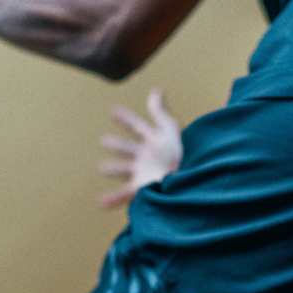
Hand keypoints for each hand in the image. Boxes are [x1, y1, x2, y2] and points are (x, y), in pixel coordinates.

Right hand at [99, 88, 182, 207]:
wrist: (190, 182)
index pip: (136, 126)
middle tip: (104, 141)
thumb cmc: (184, 155)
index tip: (112, 111)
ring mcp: (143, 173)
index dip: (125, 118)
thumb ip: (160, 113)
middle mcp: (147, 157)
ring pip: (123, 170)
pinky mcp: (142, 190)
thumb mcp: (171, 131)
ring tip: (102, 168)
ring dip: (112, 169)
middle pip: (128, 149)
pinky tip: (101, 203)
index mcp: (154, 141)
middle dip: (117, 145)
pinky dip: (113, 199)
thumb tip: (156, 90)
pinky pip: (124, 195)